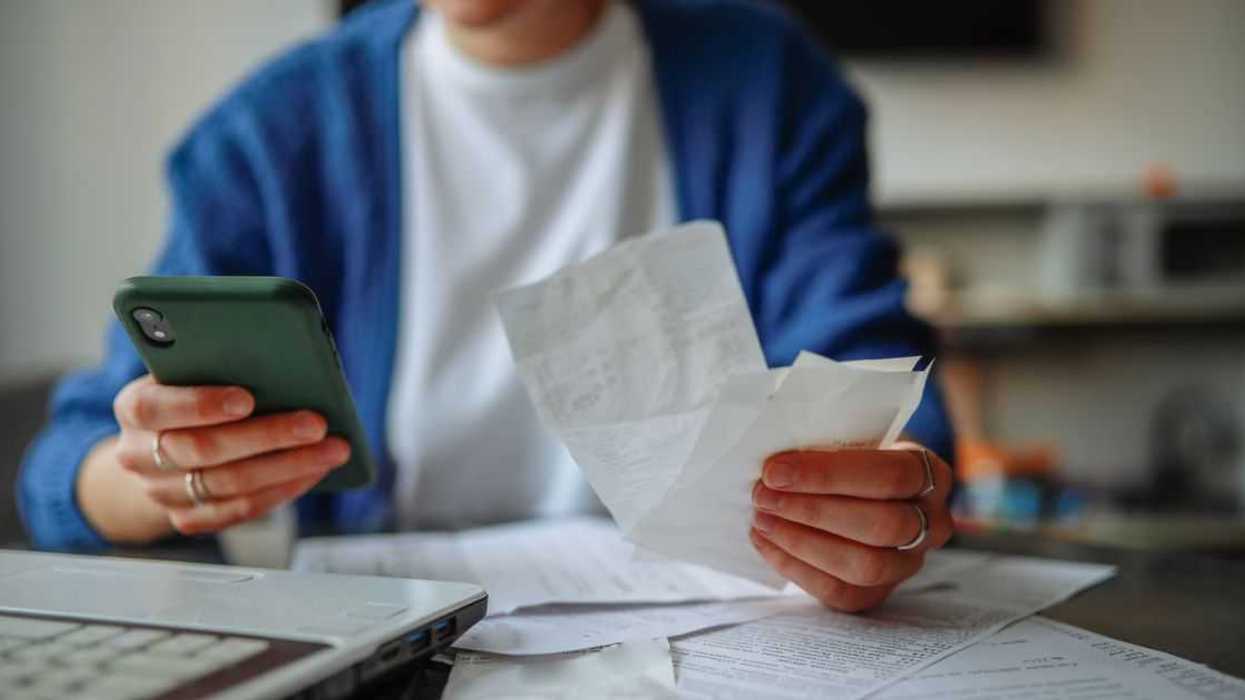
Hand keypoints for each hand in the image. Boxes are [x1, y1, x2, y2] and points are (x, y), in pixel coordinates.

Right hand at [85, 375, 349, 537]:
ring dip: (289, 466)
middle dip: (267, 435)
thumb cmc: (188, 392)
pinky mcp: (189, 518)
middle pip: (204, 449)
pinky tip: (315, 471)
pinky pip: (240, 510)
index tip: (247, 398)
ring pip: (229, 484)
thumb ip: (217, 362)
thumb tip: (280, 359)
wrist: (158, 444)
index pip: (156, 408)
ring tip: (333, 449)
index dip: (200, 404)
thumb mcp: (190, 370)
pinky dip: (283, 489)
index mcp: (134, 407)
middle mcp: (139, 454)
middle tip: (317, 423)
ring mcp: (162, 492)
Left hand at [750, 441, 952, 611]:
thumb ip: (828, 446)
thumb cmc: (851, 460)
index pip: (890, 475)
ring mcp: (909, 564)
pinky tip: (766, 543)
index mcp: (931, 474)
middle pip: (882, 525)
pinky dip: (796, 568)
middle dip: (813, 511)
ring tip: (762, 519)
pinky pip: (841, 591)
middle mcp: (932, 523)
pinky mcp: (879, 593)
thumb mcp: (853, 440)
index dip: (829, 475)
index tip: (776, 471)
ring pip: (865, 566)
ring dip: (802, 542)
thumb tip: (775, 463)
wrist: (861, 492)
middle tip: (763, 496)